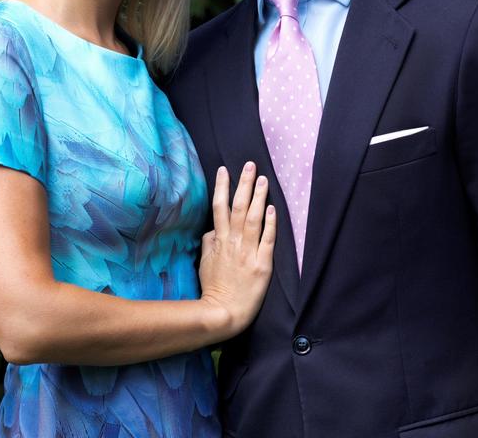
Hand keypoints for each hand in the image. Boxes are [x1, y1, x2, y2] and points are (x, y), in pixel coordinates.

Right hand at [198, 162, 275, 337]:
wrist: (223, 312)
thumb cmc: (213, 288)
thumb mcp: (204, 263)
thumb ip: (209, 243)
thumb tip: (213, 229)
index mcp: (219, 240)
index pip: (219, 207)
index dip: (222, 187)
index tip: (225, 170)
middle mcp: (233, 242)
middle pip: (237, 206)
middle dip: (243, 184)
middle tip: (249, 164)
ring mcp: (248, 252)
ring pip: (252, 218)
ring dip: (258, 197)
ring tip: (263, 179)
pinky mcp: (262, 264)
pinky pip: (267, 240)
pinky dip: (270, 223)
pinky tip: (273, 208)